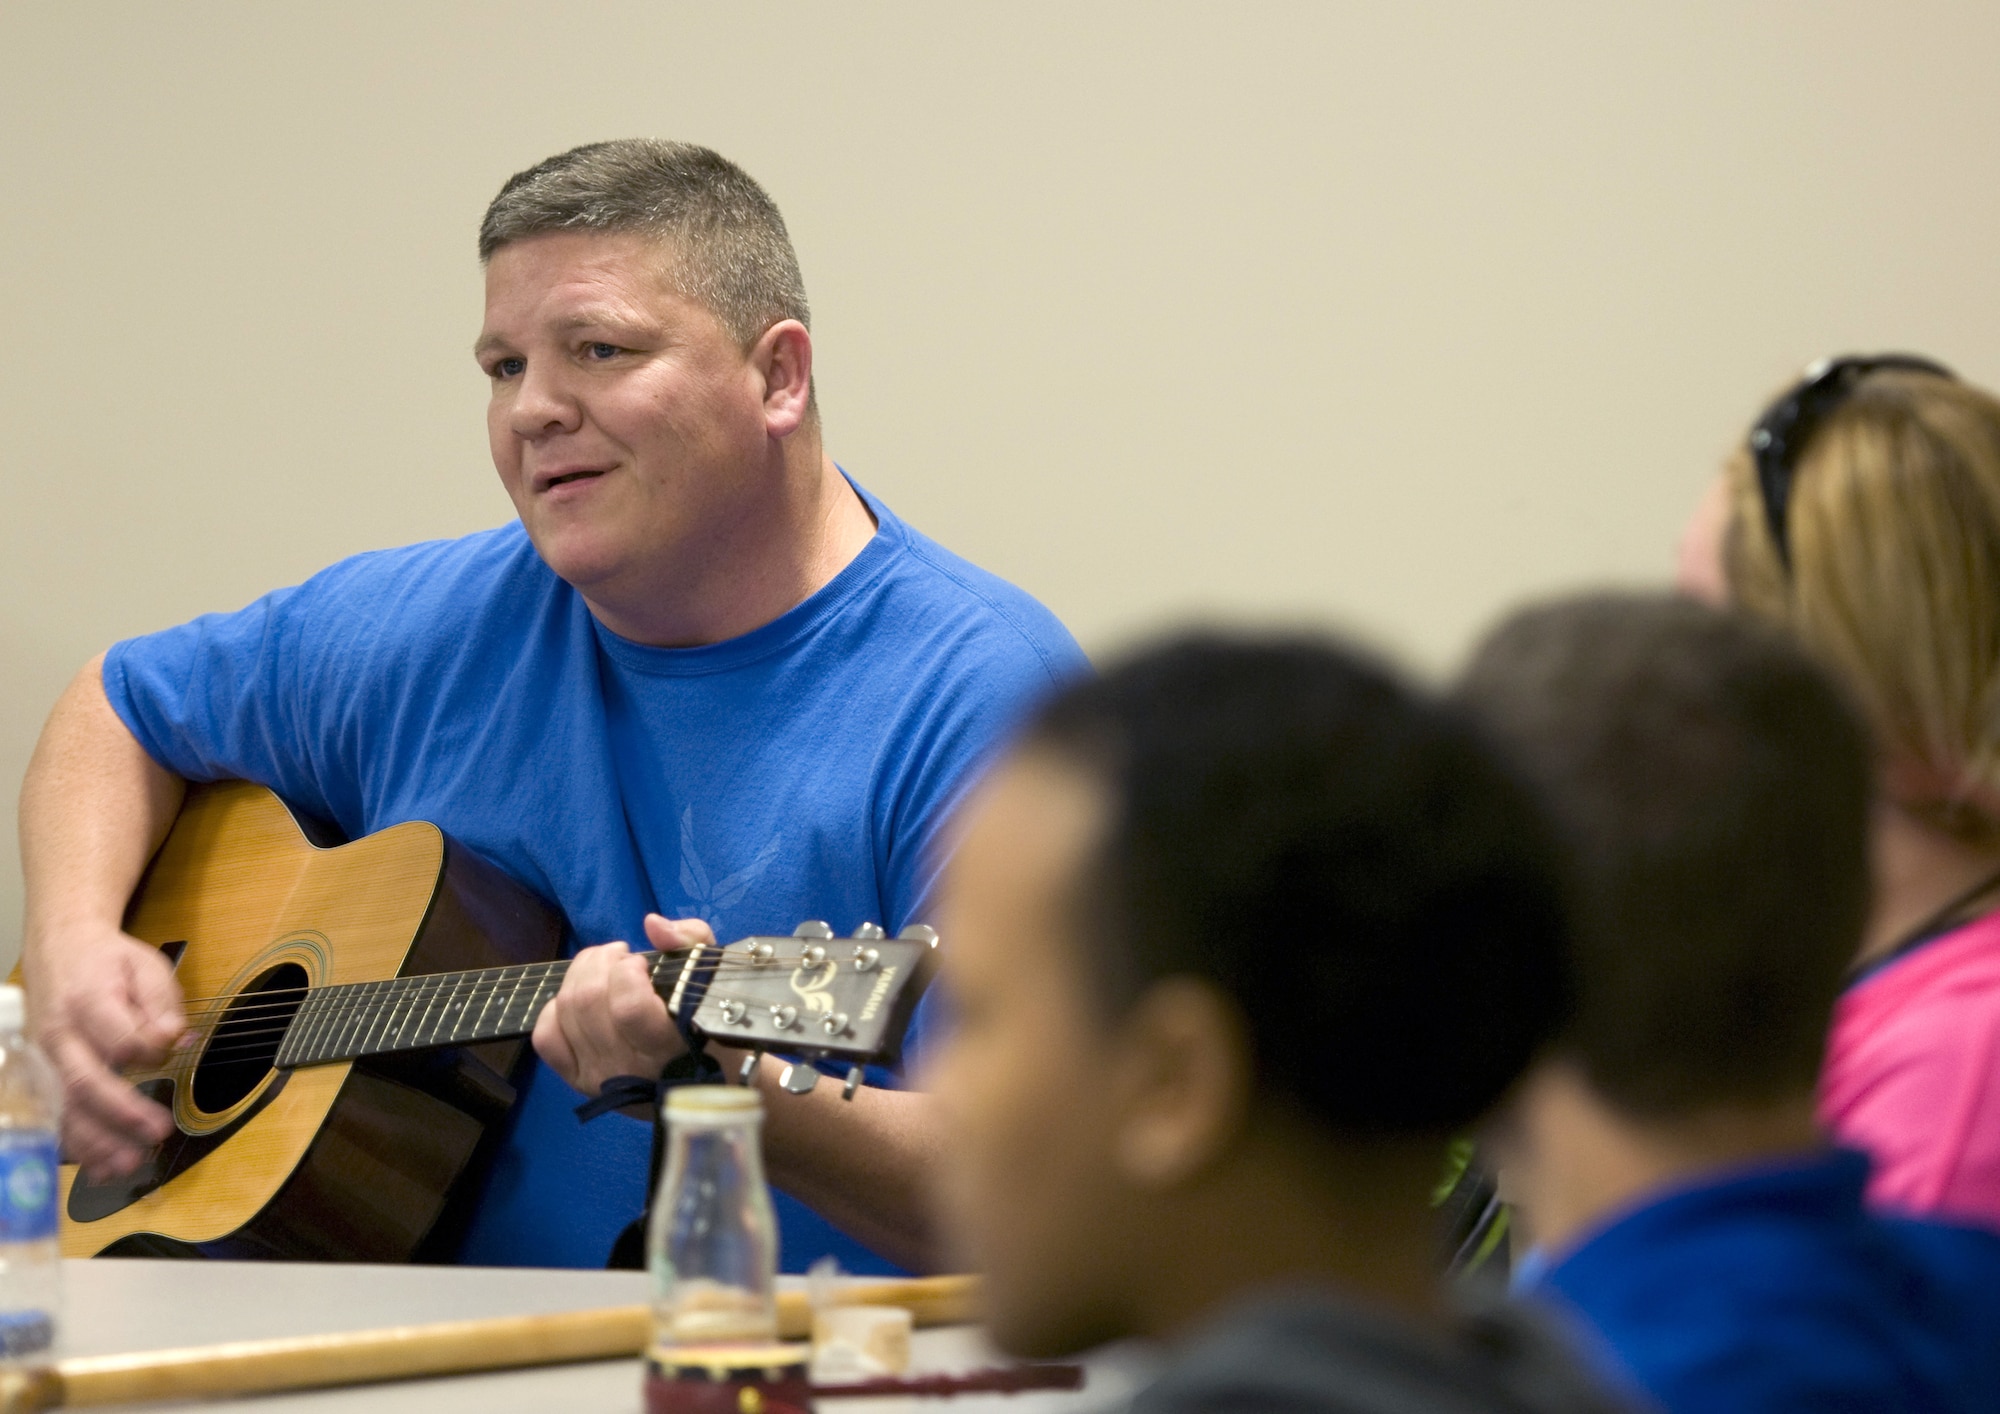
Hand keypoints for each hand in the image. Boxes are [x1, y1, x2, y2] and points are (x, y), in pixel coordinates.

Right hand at [25, 922, 184, 1179]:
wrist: (59, 951)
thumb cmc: (109, 962)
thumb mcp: (147, 965)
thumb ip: (163, 1003)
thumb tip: (175, 1038)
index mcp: (89, 1001)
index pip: (119, 1037)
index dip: (148, 1051)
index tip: (173, 1050)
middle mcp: (59, 1036)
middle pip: (85, 1081)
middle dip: (122, 1113)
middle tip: (158, 1133)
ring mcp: (44, 1061)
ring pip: (65, 1108)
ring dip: (97, 1142)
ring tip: (129, 1165)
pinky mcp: (41, 1078)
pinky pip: (54, 1119)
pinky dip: (77, 1147)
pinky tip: (100, 1169)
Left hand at [533, 914, 715, 1098]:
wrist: (703, 1082)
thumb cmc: (710, 1025)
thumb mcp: (714, 976)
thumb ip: (690, 941)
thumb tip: (652, 924)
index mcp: (670, 1047)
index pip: (628, 1006)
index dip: (626, 971)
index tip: (643, 963)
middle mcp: (629, 1067)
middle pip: (588, 1002)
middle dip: (600, 962)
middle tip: (620, 957)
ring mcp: (599, 1076)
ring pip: (566, 1011)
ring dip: (580, 974)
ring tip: (603, 968)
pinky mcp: (577, 1079)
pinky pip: (547, 1037)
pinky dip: (555, 1008)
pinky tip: (578, 999)